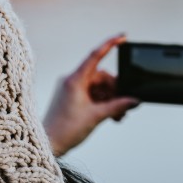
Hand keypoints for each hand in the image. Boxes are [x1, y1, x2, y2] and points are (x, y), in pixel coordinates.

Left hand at [43, 34, 138, 156]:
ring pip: (98, 87)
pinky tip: (111, 116)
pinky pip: (92, 95)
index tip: (123, 36)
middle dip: (116, 90)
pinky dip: (103, 103)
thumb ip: (118, 106)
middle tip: (125, 106)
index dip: (110, 44)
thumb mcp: (96, 117)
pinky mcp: (71, 98)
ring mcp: (71, 89)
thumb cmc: (66, 130)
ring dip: (111, 99)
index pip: (95, 56)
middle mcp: (71, 81)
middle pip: (101, 77)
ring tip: (118, 116)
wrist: (48, 145)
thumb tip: (134, 100)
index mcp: (74, 80)